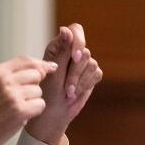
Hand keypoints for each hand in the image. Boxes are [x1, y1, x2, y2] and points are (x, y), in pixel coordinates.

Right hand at [0, 57, 57, 144]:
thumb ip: (11, 75)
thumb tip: (41, 68)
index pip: (26, 60)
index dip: (41, 64)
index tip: (50, 68)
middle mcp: (5, 80)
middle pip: (36, 74)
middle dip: (35, 85)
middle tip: (23, 97)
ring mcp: (12, 95)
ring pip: (39, 91)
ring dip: (33, 101)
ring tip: (18, 108)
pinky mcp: (20, 110)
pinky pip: (40, 105)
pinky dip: (34, 112)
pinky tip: (22, 116)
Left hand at [25, 23, 102, 144]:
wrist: (53, 115)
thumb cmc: (47, 93)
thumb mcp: (54, 72)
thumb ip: (62, 51)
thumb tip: (66, 29)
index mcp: (58, 46)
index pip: (75, 31)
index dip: (78, 42)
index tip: (75, 58)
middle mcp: (71, 52)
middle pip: (84, 51)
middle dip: (76, 71)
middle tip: (66, 88)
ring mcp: (82, 64)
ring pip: (91, 63)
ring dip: (80, 81)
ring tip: (68, 92)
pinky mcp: (90, 75)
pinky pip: (97, 73)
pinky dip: (86, 85)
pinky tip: (76, 93)